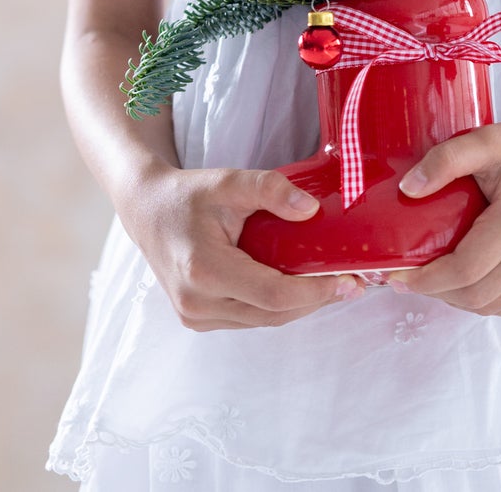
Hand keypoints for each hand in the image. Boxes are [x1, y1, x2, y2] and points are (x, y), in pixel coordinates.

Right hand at [117, 163, 364, 330]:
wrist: (147, 210)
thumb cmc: (187, 195)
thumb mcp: (228, 181)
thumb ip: (270, 189)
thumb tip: (311, 209)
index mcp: (203, 269)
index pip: (271, 293)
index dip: (313, 292)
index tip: (347, 280)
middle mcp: (197, 302)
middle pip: (272, 312)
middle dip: (315, 300)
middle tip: (353, 283)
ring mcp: (196, 316)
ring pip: (262, 320)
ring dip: (299, 305)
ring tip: (334, 285)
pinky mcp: (198, 319)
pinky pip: (248, 318)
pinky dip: (276, 305)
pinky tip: (300, 287)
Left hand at [383, 112, 500, 315]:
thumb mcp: (486, 140)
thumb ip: (446, 160)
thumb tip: (408, 188)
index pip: (465, 269)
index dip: (427, 279)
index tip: (398, 275)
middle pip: (475, 295)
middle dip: (435, 292)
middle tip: (408, 278)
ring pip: (490, 306)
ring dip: (455, 299)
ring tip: (431, 278)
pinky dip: (479, 299)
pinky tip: (461, 281)